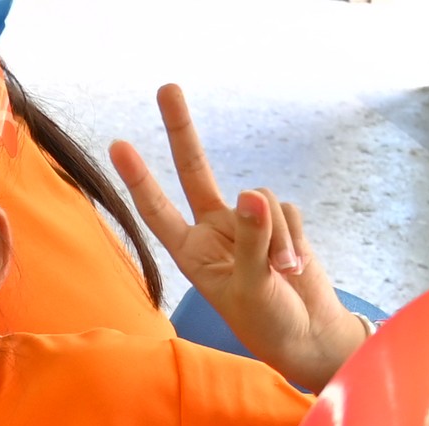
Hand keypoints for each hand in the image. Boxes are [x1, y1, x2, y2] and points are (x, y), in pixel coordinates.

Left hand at [106, 85, 366, 389]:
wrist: (309, 335)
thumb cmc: (268, 322)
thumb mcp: (252, 287)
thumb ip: (251, 241)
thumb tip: (251, 194)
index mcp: (191, 252)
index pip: (158, 209)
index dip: (139, 178)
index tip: (118, 145)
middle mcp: (214, 231)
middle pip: (194, 169)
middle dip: (181, 129)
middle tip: (166, 87)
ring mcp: (247, 223)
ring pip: (259, 197)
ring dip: (276, 234)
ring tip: (282, 273)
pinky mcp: (279, 222)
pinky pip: (286, 210)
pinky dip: (293, 236)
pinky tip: (296, 267)